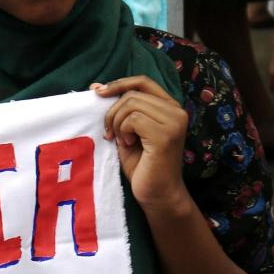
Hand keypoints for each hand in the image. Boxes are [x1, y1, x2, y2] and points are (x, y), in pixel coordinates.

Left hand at [93, 77, 189, 215]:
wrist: (156, 192)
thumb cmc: (142, 164)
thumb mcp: (128, 131)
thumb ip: (121, 110)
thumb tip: (97, 87)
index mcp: (169, 107)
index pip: (143, 81)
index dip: (118, 83)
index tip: (97, 91)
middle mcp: (177, 110)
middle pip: (131, 94)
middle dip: (112, 113)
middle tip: (110, 133)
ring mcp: (174, 122)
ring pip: (130, 105)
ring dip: (116, 123)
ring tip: (121, 140)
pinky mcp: (165, 135)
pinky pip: (133, 120)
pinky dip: (123, 132)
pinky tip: (128, 145)